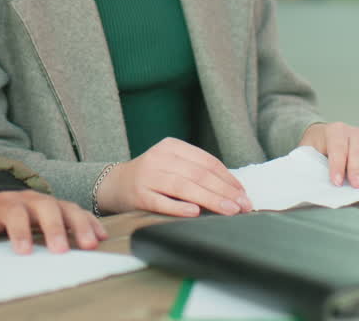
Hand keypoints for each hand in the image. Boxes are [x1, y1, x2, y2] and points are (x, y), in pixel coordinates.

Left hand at [0, 189, 106, 253]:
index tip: (24, 251)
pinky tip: (101, 236)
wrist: (0, 196)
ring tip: (90, 244)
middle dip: (55, 228)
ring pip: (67, 208)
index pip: (15, 213)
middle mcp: (33, 200)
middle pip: (46, 208)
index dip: (19, 231)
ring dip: (80, 226)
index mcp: (9, 203)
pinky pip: (80, 212)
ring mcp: (50, 202)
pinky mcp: (63, 208)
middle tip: (61, 250)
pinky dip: (91, 223)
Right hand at [95, 137, 251, 216]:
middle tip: (243, 206)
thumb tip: (233, 191)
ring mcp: (148, 176)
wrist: (115, 184)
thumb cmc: (152, 177)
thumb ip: (196, 172)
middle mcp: (160, 158)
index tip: (244, 194)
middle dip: (225, 191)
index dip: (228, 178)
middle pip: (199, 174)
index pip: (207, 162)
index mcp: (172, 146)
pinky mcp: (139, 194)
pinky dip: (179, 207)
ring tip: (229, 210)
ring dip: (211, 200)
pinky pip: (162, 202)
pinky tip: (195, 213)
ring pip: (184, 187)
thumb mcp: (172, 165)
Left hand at [299, 122, 358, 187]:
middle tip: (357, 185)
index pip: (338, 148)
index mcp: (335, 130)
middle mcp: (352, 133)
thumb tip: (311, 178)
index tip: (337, 182)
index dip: (337, 165)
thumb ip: (310, 160)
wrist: (322, 134)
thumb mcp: (307, 148)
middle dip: (357, 170)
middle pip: (357, 152)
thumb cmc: (314, 144)